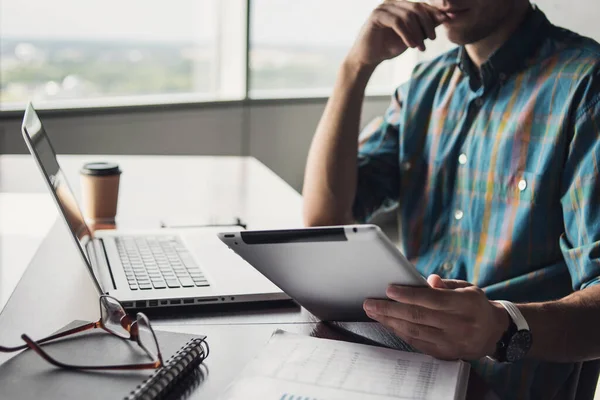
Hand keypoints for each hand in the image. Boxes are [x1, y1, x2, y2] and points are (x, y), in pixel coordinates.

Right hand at [346, 0, 446, 67]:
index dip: (435, 13)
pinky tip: (411, 45)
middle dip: (427, 23)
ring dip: (417, 32)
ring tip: (421, 47)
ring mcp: (383, 7)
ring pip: (408, 15)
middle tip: (433, 38)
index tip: (448, 21)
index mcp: (401, 5)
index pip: (422, 5)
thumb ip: (425, 27)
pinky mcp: (376, 16)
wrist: (368, 58)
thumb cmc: (389, 47)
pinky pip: (397, 22)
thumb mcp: (412, 37)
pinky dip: (407, 34)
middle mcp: (392, 2)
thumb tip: (445, 18)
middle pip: (417, 8)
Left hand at [363, 275, 509, 359]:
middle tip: (370, 303)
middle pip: (418, 316)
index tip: (388, 289)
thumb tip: (428, 280)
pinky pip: (417, 342)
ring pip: (414, 331)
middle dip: (390, 309)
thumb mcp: (467, 288)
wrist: (494, 332)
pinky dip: (399, 332)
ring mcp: (451, 342)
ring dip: (390, 321)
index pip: (431, 299)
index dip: (408, 295)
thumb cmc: (475, 304)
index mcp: (465, 304)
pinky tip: (387, 323)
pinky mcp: (444, 353)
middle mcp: (458, 325)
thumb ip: (445, 284)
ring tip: (373, 312)